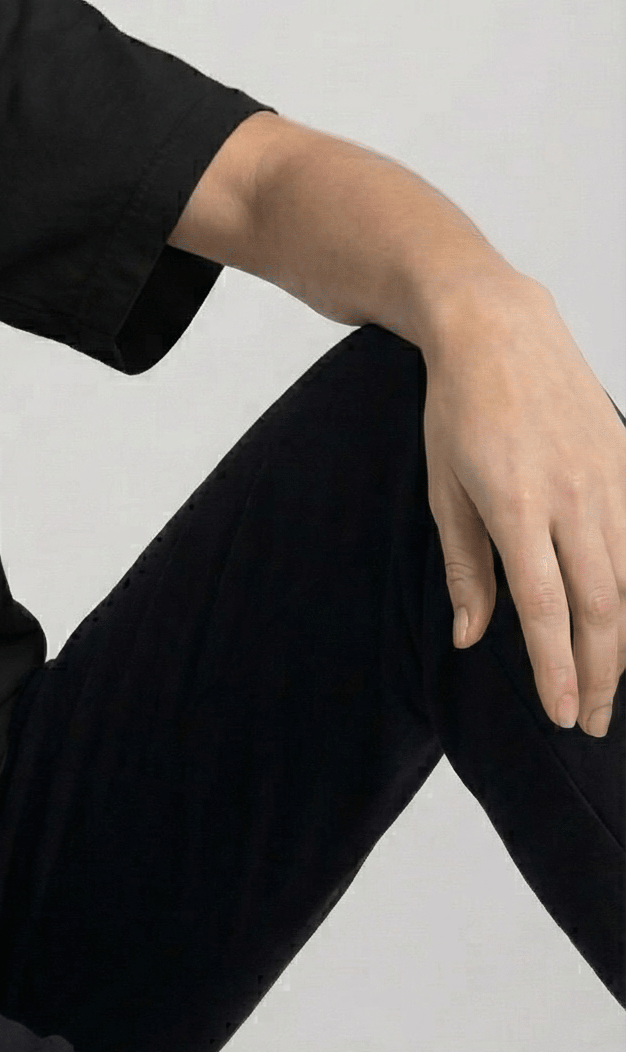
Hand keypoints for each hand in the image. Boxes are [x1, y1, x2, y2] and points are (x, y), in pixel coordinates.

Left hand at [422, 277, 625, 737]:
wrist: (499, 330)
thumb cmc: (457, 408)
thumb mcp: (443, 485)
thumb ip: (464, 565)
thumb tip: (471, 637)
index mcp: (516, 505)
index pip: (546, 607)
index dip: (558, 667)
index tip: (564, 714)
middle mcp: (573, 498)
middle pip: (602, 607)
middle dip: (601, 673)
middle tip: (591, 721)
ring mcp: (609, 481)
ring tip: (609, 686)